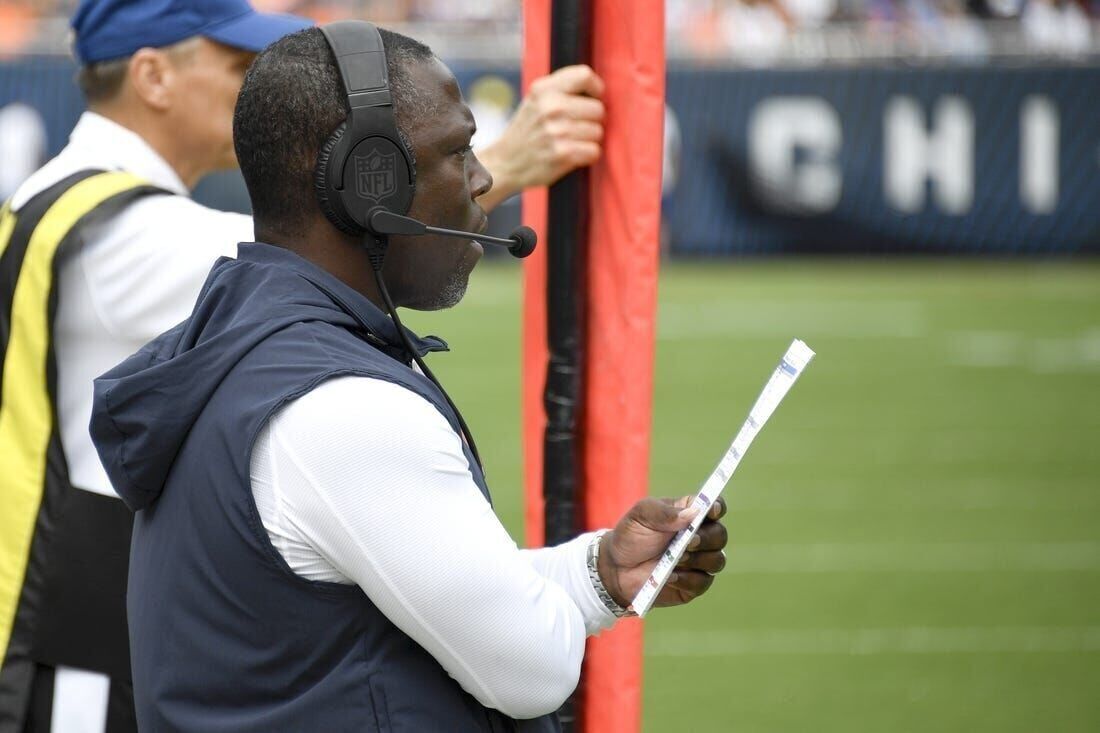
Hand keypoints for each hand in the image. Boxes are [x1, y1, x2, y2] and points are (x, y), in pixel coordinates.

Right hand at [475, 65, 604, 210]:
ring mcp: (557, 131)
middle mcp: (550, 107)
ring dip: (589, 140)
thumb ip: (562, 89)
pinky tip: (572, 155)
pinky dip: (587, 156)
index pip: (584, 75)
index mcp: (543, 89)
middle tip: (575, 128)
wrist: (505, 163)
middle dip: (592, 121)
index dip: (595, 89)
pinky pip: (594, 151)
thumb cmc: (528, 130)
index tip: (592, 99)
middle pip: (598, 109)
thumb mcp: (536, 100)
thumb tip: (599, 90)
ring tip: (570, 142)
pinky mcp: (563, 154)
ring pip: (598, 132)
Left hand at [597, 497, 727, 610]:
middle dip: (706, 539)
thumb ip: (664, 512)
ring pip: (716, 560)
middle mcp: (700, 537)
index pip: (715, 506)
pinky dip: (687, 579)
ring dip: (698, 559)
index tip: (710, 511)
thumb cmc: (631, 536)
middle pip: (720, 535)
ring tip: (676, 559)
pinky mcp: (694, 584)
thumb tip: (692, 513)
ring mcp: (699, 562)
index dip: (717, 507)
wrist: (616, 568)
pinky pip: (702, 582)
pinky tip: (670, 576)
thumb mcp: (641, 515)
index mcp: (690, 514)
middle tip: (688, 541)